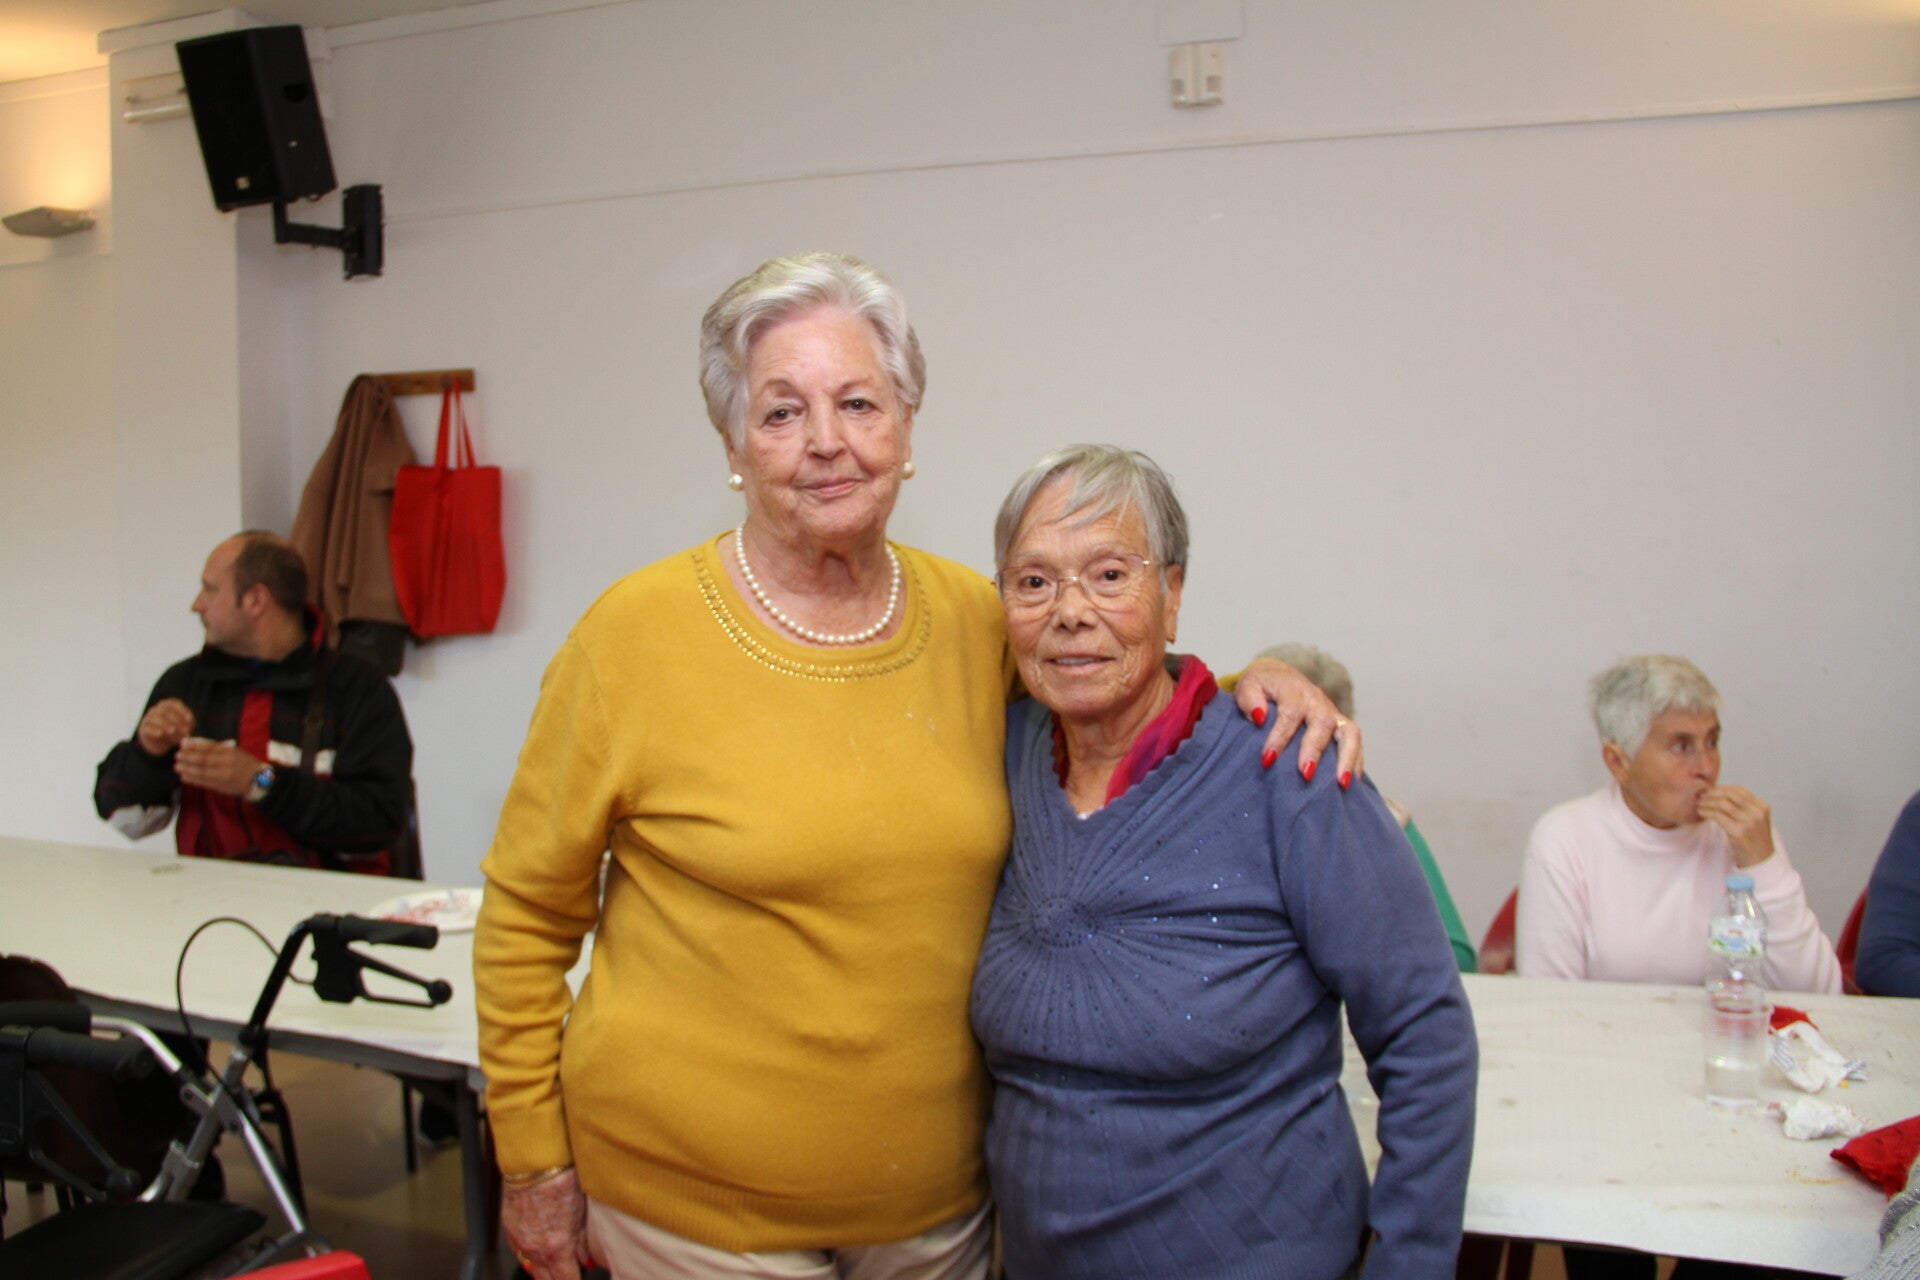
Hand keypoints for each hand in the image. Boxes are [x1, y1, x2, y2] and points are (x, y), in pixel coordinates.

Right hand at [136, 698, 195, 755]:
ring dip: (165, 724)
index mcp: (168, 705)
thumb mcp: (185, 727)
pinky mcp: (144, 728)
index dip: (182, 711)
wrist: (163, 744)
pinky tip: (160, 734)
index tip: (190, 720)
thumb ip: (187, 724)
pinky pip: (147, 727)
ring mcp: (149, 718)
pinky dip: (153, 730)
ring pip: (156, 718)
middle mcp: (157, 709)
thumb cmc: (177, 731)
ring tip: (173, 731)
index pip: (174, 704)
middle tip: (183, 729)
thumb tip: (187, 725)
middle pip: (165, 710)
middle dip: (175, 720)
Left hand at [174, 738, 263, 797]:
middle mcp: (227, 763)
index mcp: (230, 752)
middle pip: (203, 759)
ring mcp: (224, 775)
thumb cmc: (245, 763)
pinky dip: (193, 779)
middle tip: (177, 755)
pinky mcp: (221, 786)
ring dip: (188, 769)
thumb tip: (198, 745)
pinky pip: (204, 782)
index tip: (182, 744)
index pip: (208, 748)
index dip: (194, 746)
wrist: (259, 779)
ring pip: (202, 771)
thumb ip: (218, 749)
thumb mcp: (235, 751)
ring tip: (177, 766)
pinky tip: (184, 776)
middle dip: (188, 757)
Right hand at [501, 1168, 592, 1279]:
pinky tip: (539, 1253)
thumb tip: (586, 1262)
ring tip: (556, 1269)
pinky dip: (530, 1256)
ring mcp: (520, 1241)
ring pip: (532, 1268)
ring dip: (544, 1271)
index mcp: (557, 1248)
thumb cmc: (562, 1182)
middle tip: (568, 1275)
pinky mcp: (509, 1230)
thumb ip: (582, 1242)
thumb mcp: (581, 1213)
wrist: (534, 1163)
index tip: (580, 1277)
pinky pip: (519, 1252)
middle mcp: (536, 1250)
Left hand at [1234, 659, 1363, 785]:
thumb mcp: (1248, 686)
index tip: (1267, 760)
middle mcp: (1317, 700)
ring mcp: (1332, 712)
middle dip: (1315, 750)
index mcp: (1294, 689)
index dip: (1280, 737)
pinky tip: (1349, 784)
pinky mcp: (1340, 725)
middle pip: (1323, 722)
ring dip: (1347, 758)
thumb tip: (1259, 717)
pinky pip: (1355, 742)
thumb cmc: (1262, 687)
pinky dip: (1355, 762)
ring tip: (1341, 784)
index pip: (1290, 712)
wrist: (1281, 677)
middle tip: (1305, 775)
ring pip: (1349, 731)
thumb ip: (1249, 699)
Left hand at [1699, 785, 1773, 867]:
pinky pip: (1717, 816)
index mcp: (1762, 806)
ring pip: (1722, 803)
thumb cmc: (1754, 840)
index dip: (1722, 788)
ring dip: (1707, 802)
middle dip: (1712, 793)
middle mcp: (1757, 812)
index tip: (1710, 791)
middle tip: (1701, 796)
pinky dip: (1706, 812)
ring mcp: (1748, 822)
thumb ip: (1744, 807)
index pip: (1739, 790)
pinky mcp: (1738, 832)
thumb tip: (1720, 792)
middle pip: (1730, 794)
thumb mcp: (1756, 819)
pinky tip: (1701, 812)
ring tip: (1699, 804)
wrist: (1760, 861)